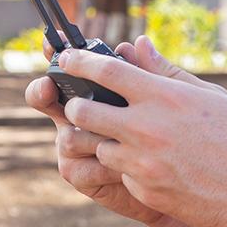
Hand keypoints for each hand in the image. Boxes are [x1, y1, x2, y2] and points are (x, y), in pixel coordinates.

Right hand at [25, 37, 167, 225]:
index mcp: (97, 91)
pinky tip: (125, 170)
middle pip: (45, 96)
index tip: (52, 47)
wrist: (183, 183)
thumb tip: (138, 44)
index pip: (69, 68)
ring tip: (123, 141)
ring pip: (67, 135)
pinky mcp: (82, 175)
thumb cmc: (179, 137)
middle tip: (49, 87)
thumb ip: (154, 75)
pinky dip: (103, 166)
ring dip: (92, 137)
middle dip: (44, 90)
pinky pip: (79, 167)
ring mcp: (77, 146)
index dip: (55, 55)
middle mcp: (79, 116)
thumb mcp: (173, 102)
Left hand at [53, 35, 226, 226]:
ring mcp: (143, 163)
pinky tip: (158, 168)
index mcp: (164, 97)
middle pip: (85, 109)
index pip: (105, 71)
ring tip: (127, 139)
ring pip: (97, 146)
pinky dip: (130, 169)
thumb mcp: (210, 98)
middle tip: (83, 103)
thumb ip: (167, 72)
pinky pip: (121, 174)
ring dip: (105, 140)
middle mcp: (147, 128)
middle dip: (78, 105)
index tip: (66, 59)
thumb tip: (137, 45)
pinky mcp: (144, 191)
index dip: (78, 61)